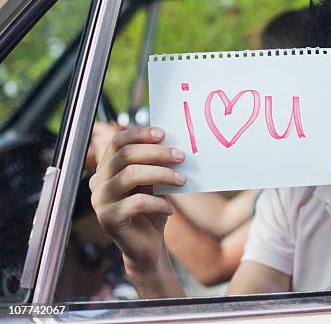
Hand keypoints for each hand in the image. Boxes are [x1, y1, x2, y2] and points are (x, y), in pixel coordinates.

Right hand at [89, 126, 186, 294]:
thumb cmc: (152, 209)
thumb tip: (172, 143)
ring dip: (161, 174)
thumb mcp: (154, 182)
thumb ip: (156, 164)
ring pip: (130, 175)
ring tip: (182, 180)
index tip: (164, 134)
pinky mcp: (108, 219)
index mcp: (107, 168)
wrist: (148, 245)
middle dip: (157, 153)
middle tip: (181, 156)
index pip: (118, 141)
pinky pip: (136, 203)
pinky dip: (158, 203)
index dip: (140, 134)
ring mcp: (100, 200)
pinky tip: (170, 209)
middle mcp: (98, 181)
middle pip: (125, 155)